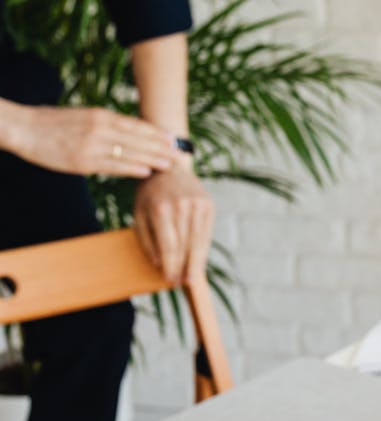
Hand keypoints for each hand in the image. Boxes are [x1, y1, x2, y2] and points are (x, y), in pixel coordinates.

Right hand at [3, 104, 179, 177]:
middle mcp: (100, 128)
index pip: (136, 125)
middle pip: (138, 139)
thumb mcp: (84, 117)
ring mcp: (91, 145)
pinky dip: (131, 168)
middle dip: (162, 147)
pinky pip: (111, 166)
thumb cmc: (54, 124)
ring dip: (152, 159)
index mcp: (101, 115)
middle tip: (182, 154)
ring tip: (171, 164)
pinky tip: (146, 172)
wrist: (24, 128)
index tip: (175, 139)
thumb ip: (106, 124)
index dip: (157, 133)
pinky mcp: (82, 161)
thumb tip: (130, 134)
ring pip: (129, 153)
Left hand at [133, 165, 213, 284]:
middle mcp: (182, 207)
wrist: (169, 167)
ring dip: (195, 263)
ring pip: (198, 242)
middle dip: (183, 268)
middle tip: (180, 284)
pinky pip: (206, 233)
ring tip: (191, 278)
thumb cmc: (150, 194)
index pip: (169, 246)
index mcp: (161, 209)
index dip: (170, 266)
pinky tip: (197, 261)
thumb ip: (147, 239)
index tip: (169, 281)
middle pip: (185, 247)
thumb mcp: (139, 213)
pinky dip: (202, 249)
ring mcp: (198, 205)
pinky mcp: (209, 205)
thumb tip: (158, 263)